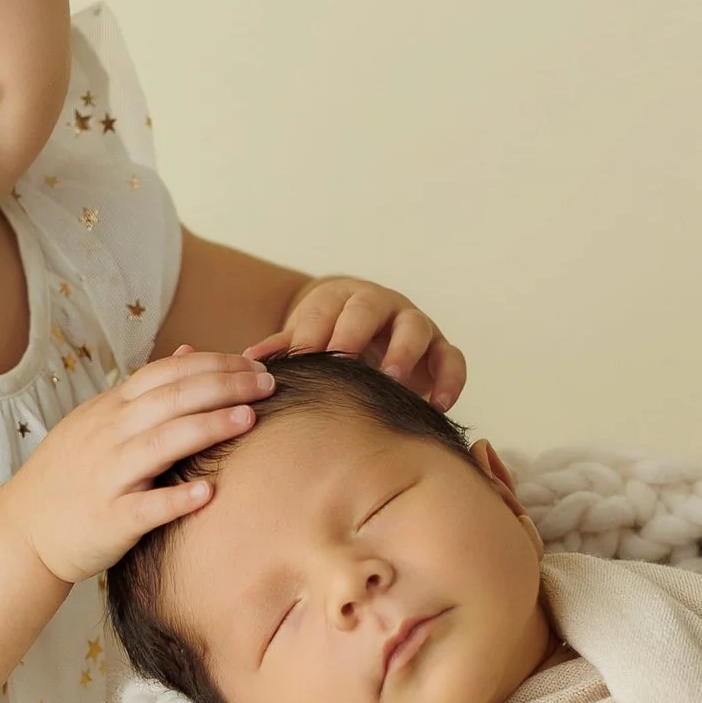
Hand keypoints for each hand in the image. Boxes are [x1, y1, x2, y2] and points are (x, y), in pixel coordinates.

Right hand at [0, 350, 274, 590]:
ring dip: (206, 428)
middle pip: (170, 400)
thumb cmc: (70, 475)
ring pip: (160, 445)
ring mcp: (106, 477)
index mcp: (110, 410)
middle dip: (222, 387)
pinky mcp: (108, 520)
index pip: (166, 375)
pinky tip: (208, 494)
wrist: (22, 530)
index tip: (254, 363)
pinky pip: (144, 508)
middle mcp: (108, 437)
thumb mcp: (99, 421)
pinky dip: (175, 499)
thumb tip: (190, 352)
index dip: (212, 365)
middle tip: (268, 383)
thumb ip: (145, 391)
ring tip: (248, 419)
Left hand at [251, 277, 466, 412]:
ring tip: (392, 378)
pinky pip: (452, 359)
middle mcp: (382, 306)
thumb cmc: (331, 343)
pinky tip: (438, 405)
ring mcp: (415, 325)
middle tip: (342, 360)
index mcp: (342, 298)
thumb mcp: (308, 340)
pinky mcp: (441, 349)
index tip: (301, 356)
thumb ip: (284, 349)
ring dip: (403, 351)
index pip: (325, 308)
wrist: (372, 339)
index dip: (313, 331)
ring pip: (415, 327)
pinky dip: (449, 379)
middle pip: (369, 308)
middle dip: (354, 332)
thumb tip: (249, 359)